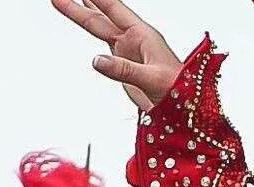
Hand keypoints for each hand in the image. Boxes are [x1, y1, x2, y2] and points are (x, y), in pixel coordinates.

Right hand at [50, 0, 182, 109]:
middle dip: (80, 6)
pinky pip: (104, 44)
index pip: (114, 9)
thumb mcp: (152, 79)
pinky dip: (93, 33)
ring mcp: (128, 51)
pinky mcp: (124, 64)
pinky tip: (87, 23)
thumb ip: (124, 70)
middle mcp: (134, 39)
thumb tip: (98, 60)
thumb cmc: (180, 90)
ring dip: (83, 15)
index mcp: (143, 35)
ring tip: (67, 2)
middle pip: (101, 17)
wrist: (185, 109)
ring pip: (100, 28)